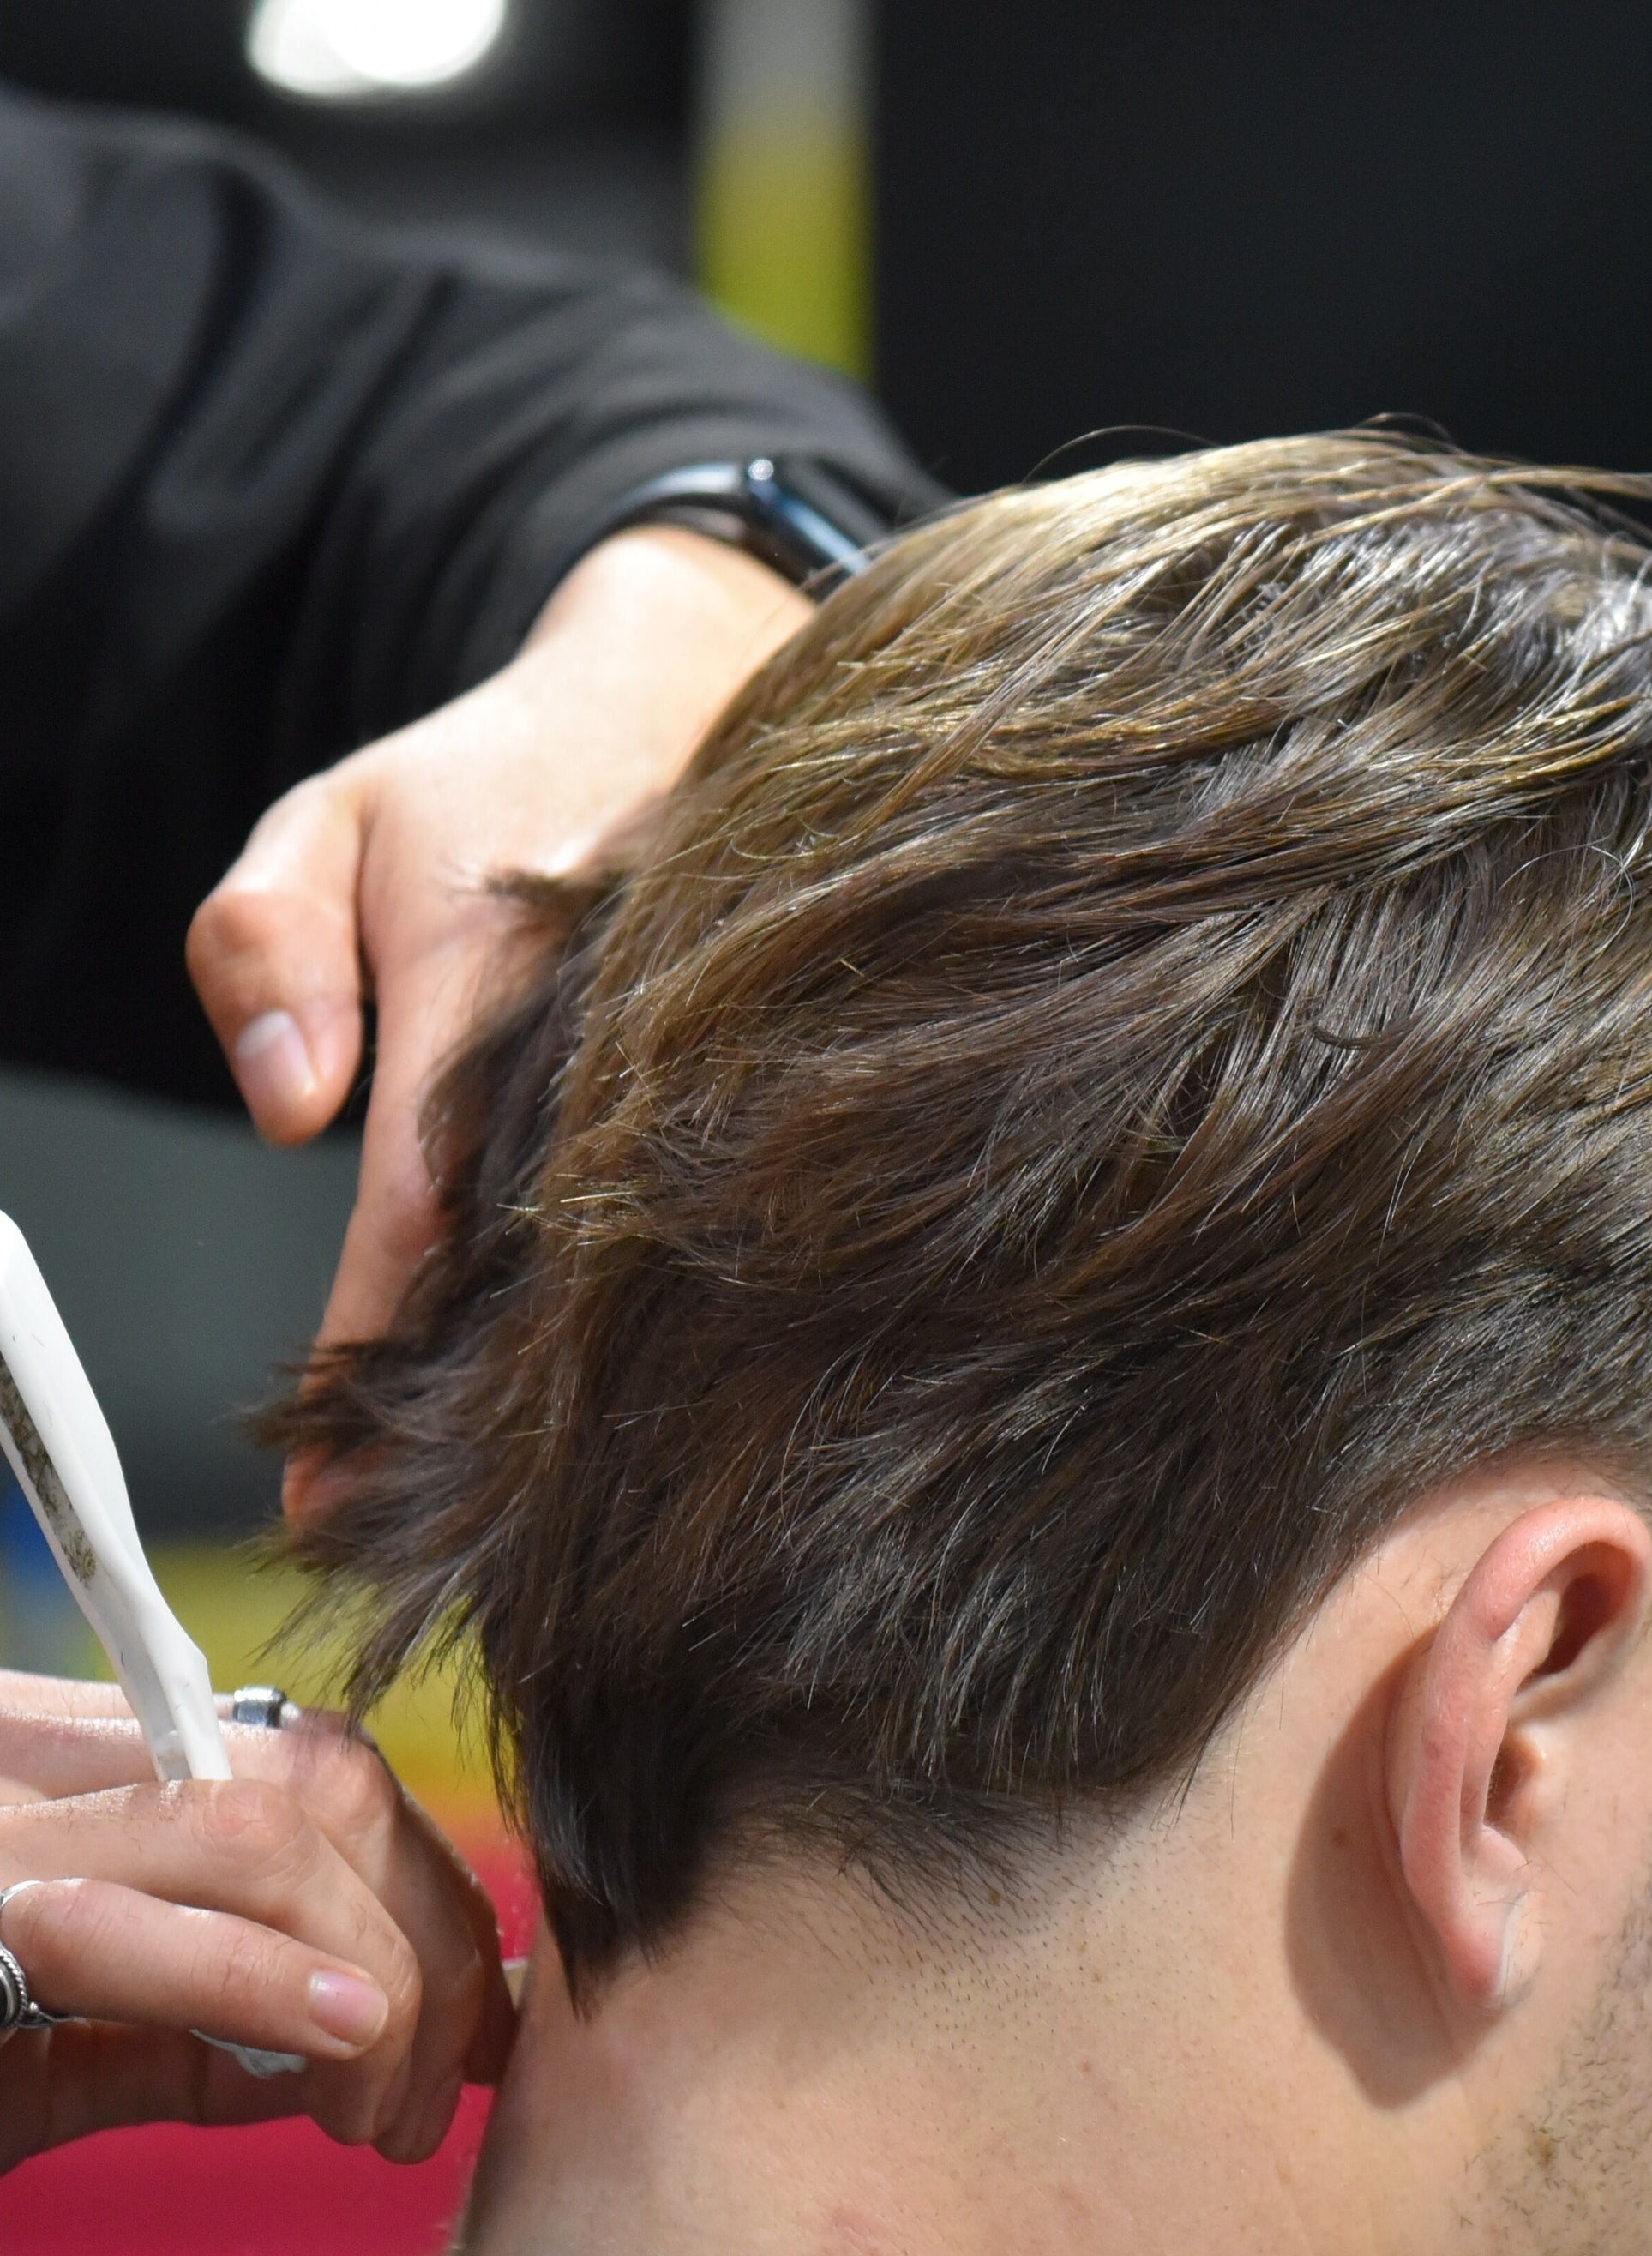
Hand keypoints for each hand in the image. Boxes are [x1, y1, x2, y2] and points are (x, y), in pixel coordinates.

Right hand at [0, 1671, 513, 2171]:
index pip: (326, 1773)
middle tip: (436, 2094)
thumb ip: (199, 2028)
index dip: (435, 1892)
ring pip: (265, 1835)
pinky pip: (124, 1922)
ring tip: (377, 2113)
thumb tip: (363, 2040)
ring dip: (373, 1976)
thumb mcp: (54, 2042)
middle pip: (329, 1790)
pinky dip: (256, 1980)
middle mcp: (40, 1752)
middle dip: (432, 1942)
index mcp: (80, 1761)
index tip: (484, 2020)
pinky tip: (340, 2038)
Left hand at [184, 526, 811, 1521]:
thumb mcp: (331, 816)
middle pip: (542, 1270)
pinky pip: (700, 1214)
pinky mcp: (767, 1080)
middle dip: (470, 1417)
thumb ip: (263, 943)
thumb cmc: (496, 779)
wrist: (698, 696)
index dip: (368, 1356)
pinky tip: (618, 1386)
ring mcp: (713, 1064)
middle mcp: (621, 1036)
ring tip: (500, 1508)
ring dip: (565, 1383)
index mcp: (496, 976)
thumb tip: (286, 1112)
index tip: (324, 1491)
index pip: (418, 1210)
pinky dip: (649, 1305)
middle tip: (404, 1542)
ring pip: (633, 1259)